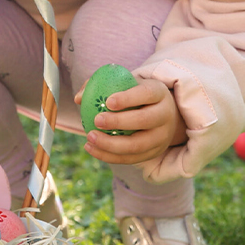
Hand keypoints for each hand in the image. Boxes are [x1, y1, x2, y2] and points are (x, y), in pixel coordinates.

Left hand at [73, 79, 187, 164]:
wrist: (162, 115)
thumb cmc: (136, 96)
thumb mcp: (125, 85)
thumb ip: (100, 86)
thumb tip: (79, 98)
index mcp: (159, 93)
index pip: (146, 94)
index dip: (128, 98)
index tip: (108, 102)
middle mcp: (165, 115)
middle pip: (145, 120)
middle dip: (119, 122)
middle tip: (96, 121)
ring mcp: (162, 137)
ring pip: (138, 145)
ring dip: (111, 144)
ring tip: (90, 137)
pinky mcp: (154, 153)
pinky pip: (131, 159)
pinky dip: (109, 156)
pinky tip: (91, 148)